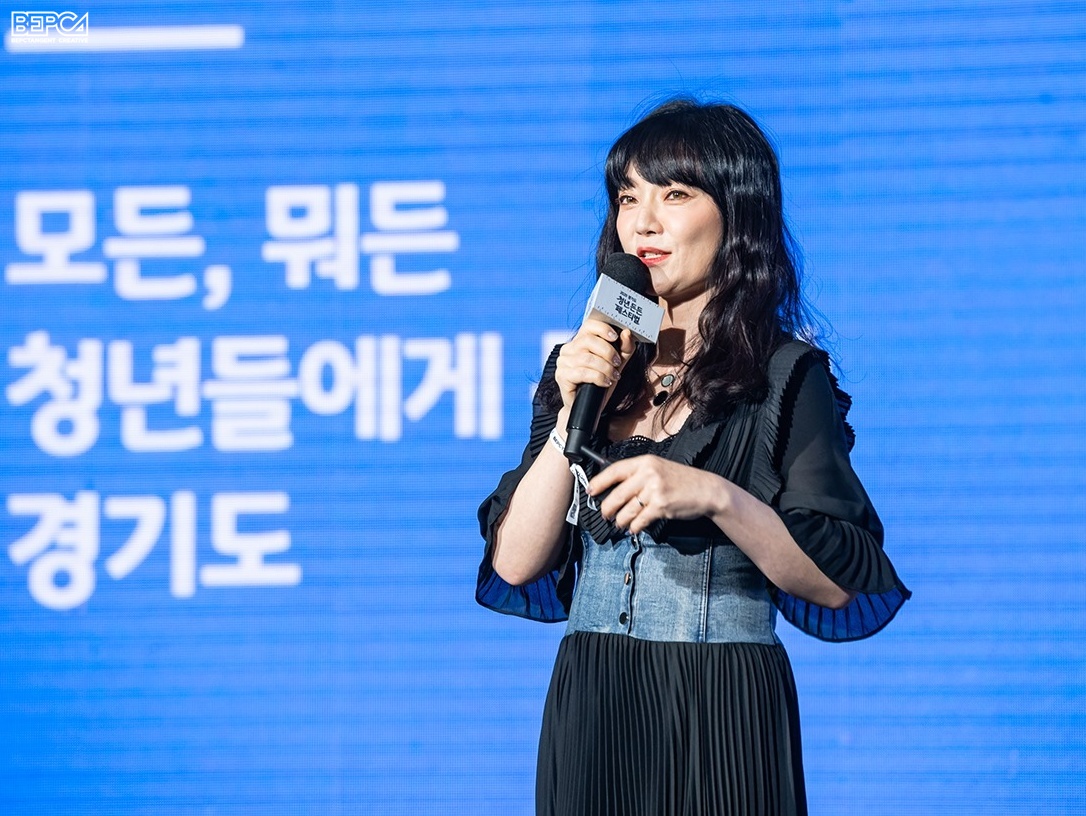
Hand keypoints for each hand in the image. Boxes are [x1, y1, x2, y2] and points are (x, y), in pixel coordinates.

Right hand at [554, 319, 635, 412]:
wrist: (590, 406)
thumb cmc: (601, 382)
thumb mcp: (617, 363)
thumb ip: (624, 348)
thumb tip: (627, 333)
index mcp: (580, 341)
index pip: (588, 325)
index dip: (602, 328)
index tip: (615, 337)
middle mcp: (568, 349)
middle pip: (588, 340)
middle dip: (607, 351)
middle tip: (617, 362)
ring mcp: (563, 362)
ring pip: (587, 358)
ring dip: (605, 368)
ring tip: (613, 376)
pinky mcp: (561, 376)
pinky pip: (582, 373)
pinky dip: (598, 377)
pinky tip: (605, 382)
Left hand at [588, 455, 730, 533]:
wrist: (706, 490)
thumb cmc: (681, 480)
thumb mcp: (658, 469)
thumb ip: (637, 475)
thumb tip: (613, 488)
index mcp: (645, 462)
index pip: (614, 470)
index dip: (599, 481)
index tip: (590, 490)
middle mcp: (648, 474)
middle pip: (617, 494)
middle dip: (607, 508)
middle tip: (605, 515)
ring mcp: (654, 490)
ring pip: (626, 510)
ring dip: (620, 520)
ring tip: (620, 523)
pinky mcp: (661, 505)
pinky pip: (639, 520)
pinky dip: (634, 527)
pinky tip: (634, 528)